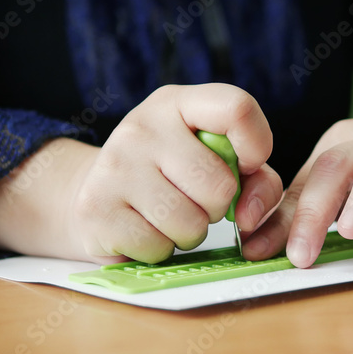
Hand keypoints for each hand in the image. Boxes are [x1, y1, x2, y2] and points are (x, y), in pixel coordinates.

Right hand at [67, 83, 282, 262]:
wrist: (97, 192)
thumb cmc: (172, 176)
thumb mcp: (216, 160)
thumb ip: (257, 180)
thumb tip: (249, 216)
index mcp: (177, 103)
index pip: (237, 108)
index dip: (256, 145)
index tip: (248, 166)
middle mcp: (142, 127)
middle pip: (219, 184)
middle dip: (218, 207)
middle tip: (196, 201)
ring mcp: (115, 166)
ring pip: (190, 223)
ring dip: (190, 233)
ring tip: (170, 217)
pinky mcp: (95, 209)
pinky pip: (157, 247)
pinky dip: (160, 250)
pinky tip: (145, 232)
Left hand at [242, 96, 352, 267]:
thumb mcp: (343, 187)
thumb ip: (300, 214)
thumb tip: (254, 247)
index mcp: (342, 143)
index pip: (307, 176)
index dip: (282, 214)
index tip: (259, 249)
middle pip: (339, 164)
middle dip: (315, 210)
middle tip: (301, 254)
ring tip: (350, 231)